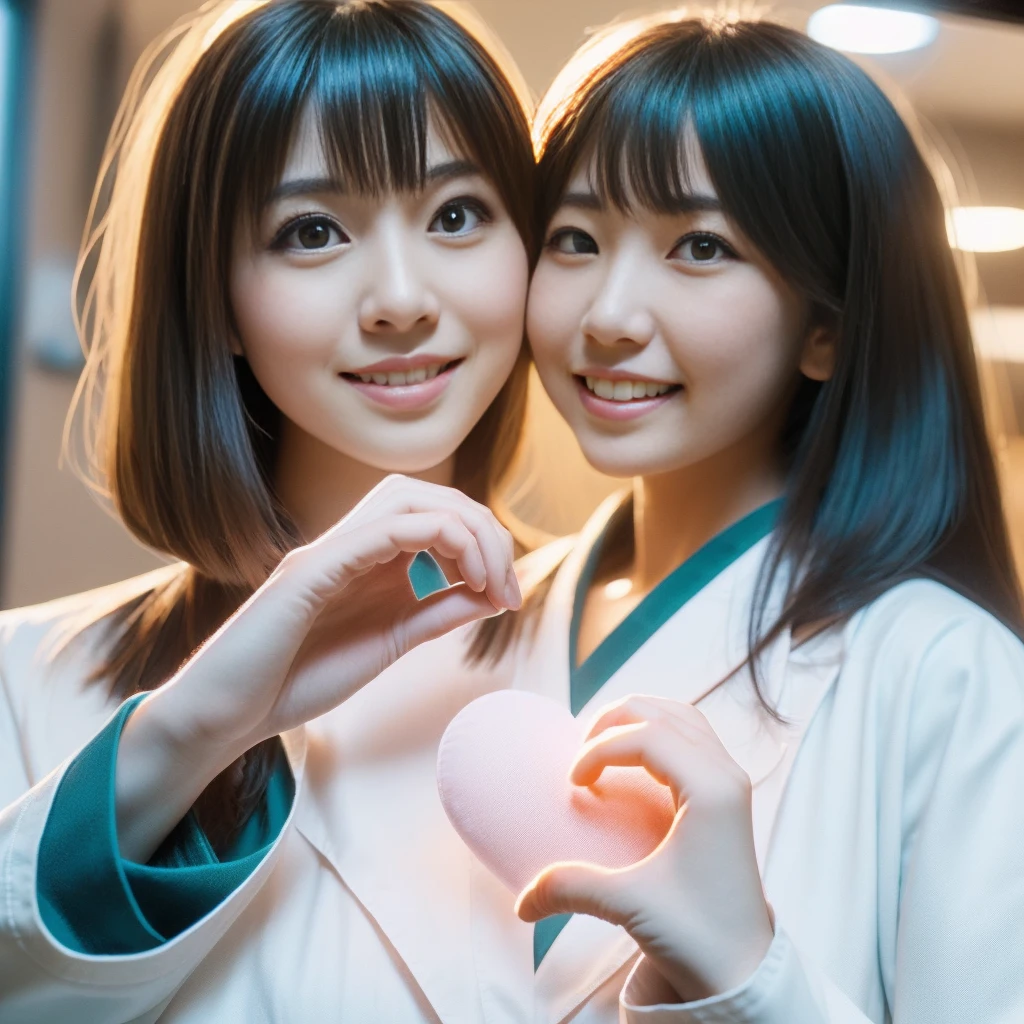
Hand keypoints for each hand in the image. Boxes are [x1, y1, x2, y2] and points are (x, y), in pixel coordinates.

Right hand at [116, 474, 519, 858]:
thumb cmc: (299, 679)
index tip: (508, 598)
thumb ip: (439, 613)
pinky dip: (430, 540)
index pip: (438, 515)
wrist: (226, 716)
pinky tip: (461, 577)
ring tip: (489, 580)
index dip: (487, 544)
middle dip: (484, 529)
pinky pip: (375, 534)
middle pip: (429, 496)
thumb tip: (495, 592)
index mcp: (370, 560)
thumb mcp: (392, 642)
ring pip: (407, 500)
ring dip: (464, 531)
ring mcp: (327, 553)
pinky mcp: (307, 574)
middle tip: (507, 586)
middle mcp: (351, 545)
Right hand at [514, 695, 773, 1001]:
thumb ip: (571, 890)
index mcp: (711, 789)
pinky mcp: (728, 798)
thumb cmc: (698, 936)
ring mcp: (731, 784)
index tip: (575, 782)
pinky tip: (633, 762)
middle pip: (665, 713)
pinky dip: (658, 735)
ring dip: (638, 720)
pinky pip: (693, 739)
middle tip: (579, 748)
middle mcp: (727, 775)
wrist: (744, 972)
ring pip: (683, 719)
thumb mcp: (629, 906)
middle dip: (615, 719)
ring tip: (601, 743)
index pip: (648, 737)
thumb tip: (522, 900)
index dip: (601, 748)